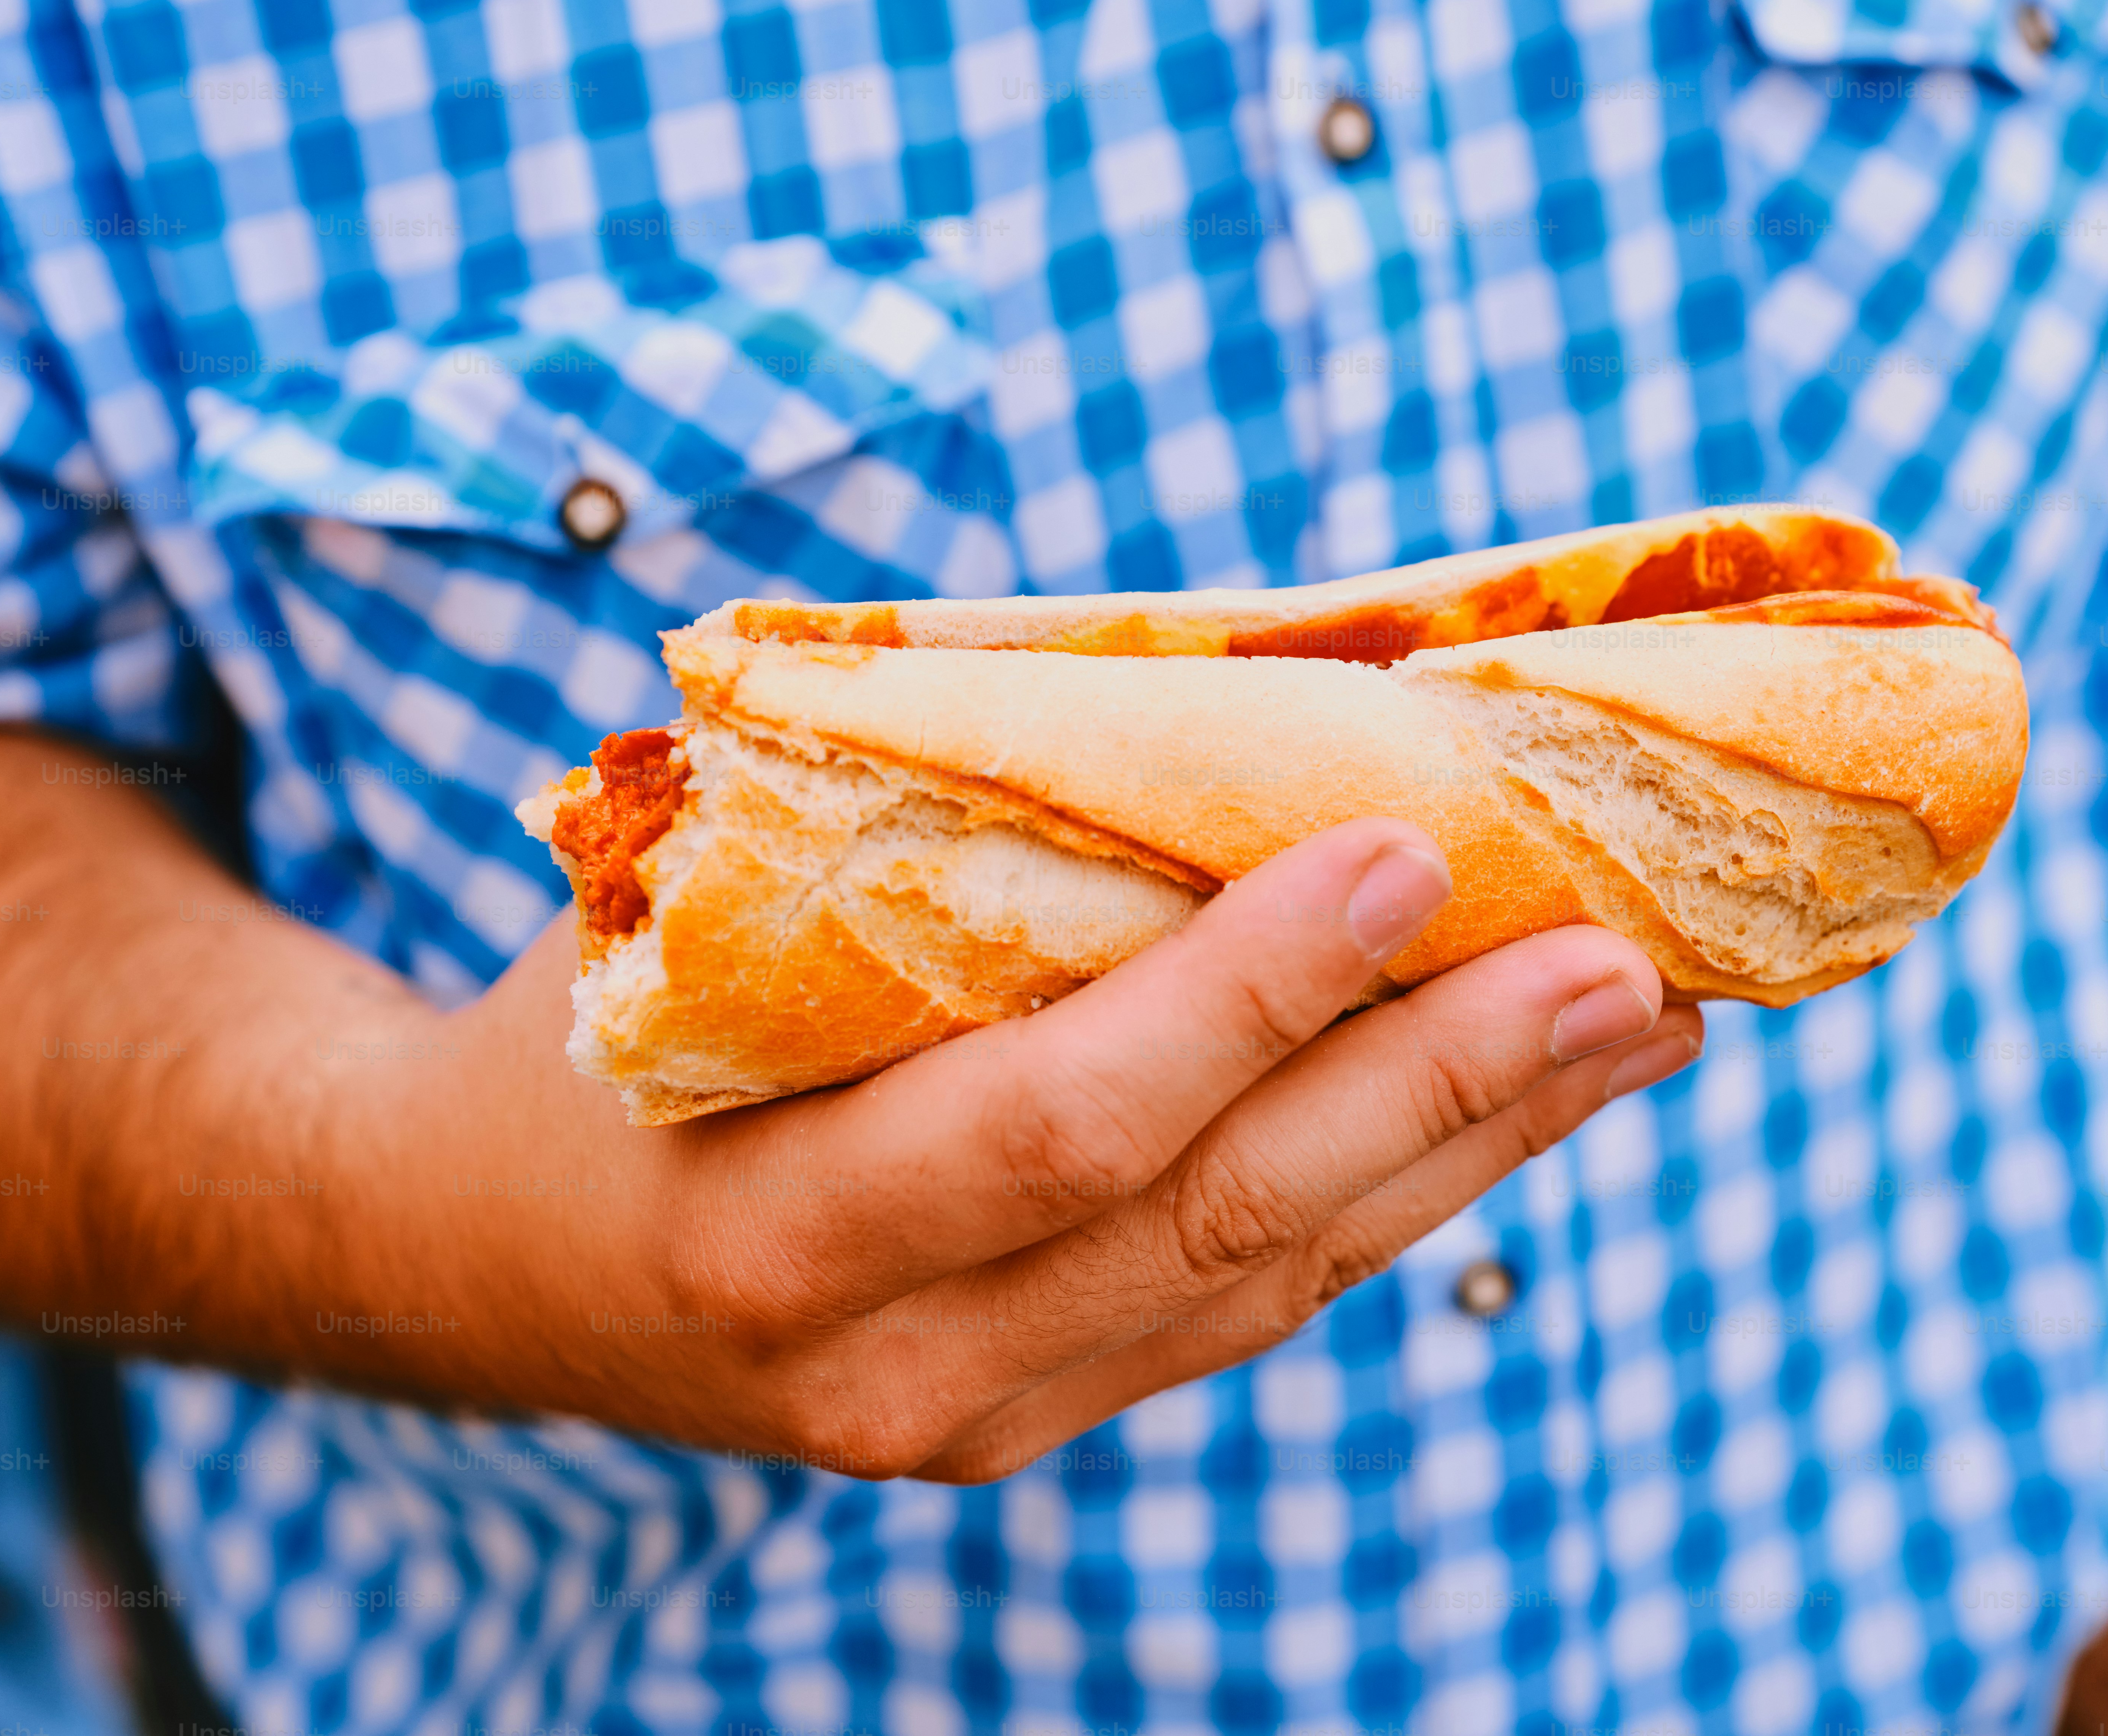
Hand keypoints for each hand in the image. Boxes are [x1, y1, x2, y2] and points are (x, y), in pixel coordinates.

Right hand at [430, 817, 1700, 1480]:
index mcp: (773, 1230)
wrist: (475, 1249)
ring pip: (1269, 1279)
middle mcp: (888, 1366)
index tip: (1405, 852)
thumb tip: (1164, 691)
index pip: (1062, 1122)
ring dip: (1469, 1143)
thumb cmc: (584, 1031)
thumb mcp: (690, 928)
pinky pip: (1244, 1304)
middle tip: (1620, 958)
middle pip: (1217, 1222)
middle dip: (1436, 1082)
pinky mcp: (1032, 1411)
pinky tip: (1507, 1105)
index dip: (1246, 995)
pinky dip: (1394, 1197)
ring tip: (1632, 1025)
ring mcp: (970, 1415)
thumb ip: (900, 847)